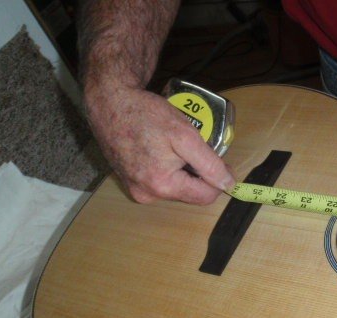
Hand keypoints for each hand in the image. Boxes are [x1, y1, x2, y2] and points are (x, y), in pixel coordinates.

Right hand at [84, 85, 234, 204]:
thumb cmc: (145, 115)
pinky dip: (168, 168)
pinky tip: (163, 150)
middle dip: (198, 173)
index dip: (219, 179)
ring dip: (183, 170)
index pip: (205, 196)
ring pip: (176, 187)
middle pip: (190, 192)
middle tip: (196, 148)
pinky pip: (160, 181)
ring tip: (176, 146)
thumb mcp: (186, 135)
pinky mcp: (130, 181)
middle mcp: (147, 194)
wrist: (109, 102)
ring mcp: (136, 189)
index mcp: (162, 186)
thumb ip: (209, 164)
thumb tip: (227, 184)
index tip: (222, 161)